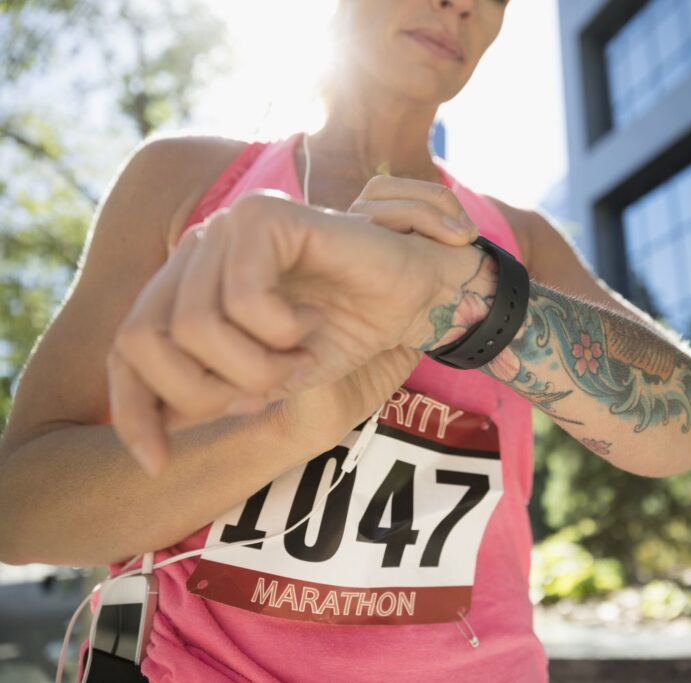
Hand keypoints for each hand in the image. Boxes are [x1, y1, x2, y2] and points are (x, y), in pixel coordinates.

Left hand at [108, 176, 480, 475]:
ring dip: (256, 367)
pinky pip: (244, 298)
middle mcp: (198, 250)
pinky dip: (281, 332)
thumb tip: (151, 431)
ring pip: (195, 325)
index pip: (128, 347)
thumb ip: (210, 394)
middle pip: (145, 339)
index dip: (132, 409)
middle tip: (263, 395)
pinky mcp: (265, 216)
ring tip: (300, 361)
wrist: (412, 298)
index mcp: (190, 284)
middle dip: (202, 391)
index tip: (157, 463)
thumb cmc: (344, 333)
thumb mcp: (268, 380)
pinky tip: (310, 327)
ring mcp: (228, 228)